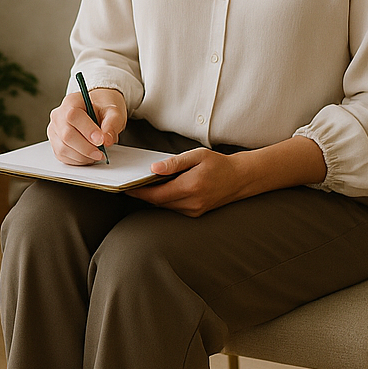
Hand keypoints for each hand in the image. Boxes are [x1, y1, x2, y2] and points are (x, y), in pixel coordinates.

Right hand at [48, 87, 126, 164]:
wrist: (98, 112)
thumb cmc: (103, 110)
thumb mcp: (113, 112)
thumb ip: (112, 123)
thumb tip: (106, 140)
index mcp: (71, 102)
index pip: (73, 116)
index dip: (87, 130)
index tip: (101, 140)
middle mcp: (59, 116)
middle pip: (67, 135)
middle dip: (86, 148)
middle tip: (102, 152)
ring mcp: (55, 131)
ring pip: (63, 148)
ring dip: (83, 156)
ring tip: (97, 153)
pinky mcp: (55, 144)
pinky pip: (63, 156)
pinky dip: (78, 160)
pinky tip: (89, 156)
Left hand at [123, 147, 247, 216]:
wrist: (240, 178)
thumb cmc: (218, 164)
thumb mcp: (197, 156)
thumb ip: (174, 163)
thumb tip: (154, 169)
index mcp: (190, 187)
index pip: (157, 194)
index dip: (139, 192)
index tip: (127, 187)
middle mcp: (192, 202)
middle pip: (159, 202)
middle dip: (144, 194)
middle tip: (130, 185)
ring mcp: (195, 210)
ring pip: (166, 206)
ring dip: (154, 197)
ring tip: (143, 185)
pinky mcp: (197, 213)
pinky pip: (174, 208)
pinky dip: (165, 200)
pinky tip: (161, 190)